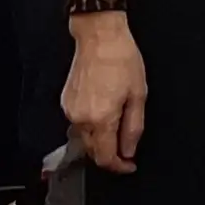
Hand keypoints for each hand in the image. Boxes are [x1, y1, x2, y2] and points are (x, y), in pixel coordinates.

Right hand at [62, 12, 148, 173]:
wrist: (99, 37)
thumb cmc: (122, 60)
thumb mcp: (138, 94)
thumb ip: (133, 127)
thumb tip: (129, 151)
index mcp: (100, 119)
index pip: (105, 157)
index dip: (119, 166)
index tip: (129, 166)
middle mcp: (80, 119)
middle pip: (93, 150)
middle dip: (110, 154)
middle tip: (127, 148)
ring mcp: (69, 111)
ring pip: (84, 137)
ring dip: (100, 139)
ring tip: (118, 124)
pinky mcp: (65, 102)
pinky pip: (78, 122)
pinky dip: (91, 124)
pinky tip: (103, 111)